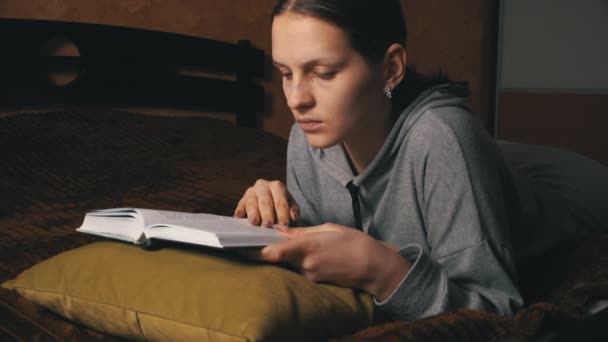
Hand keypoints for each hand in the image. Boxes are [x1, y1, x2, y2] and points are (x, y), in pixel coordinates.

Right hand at [234, 179, 299, 226]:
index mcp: (277, 186)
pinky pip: (241, 205)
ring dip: (253, 213)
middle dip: (267, 214)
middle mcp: (263, 186)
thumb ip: (292, 210)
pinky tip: (239, 216)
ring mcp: (251, 192)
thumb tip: (293, 217)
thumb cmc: (281, 204)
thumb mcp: (290, 204)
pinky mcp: (242, 199)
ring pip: (252, 203)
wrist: (269, 199)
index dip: (283, 214)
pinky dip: (240, 211)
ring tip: (254, 222)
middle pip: (266, 202)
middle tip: (268, 224)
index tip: (284, 225)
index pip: (281, 201)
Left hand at [245, 223, 411, 300]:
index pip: (273, 252)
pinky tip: (297, 252)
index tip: (237, 246)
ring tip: (272, 241)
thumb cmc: (354, 242)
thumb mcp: (328, 229)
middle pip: (276, 259)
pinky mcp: (316, 280)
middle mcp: (306, 264)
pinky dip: (293, 260)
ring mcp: (311, 275)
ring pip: (287, 264)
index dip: (252, 251)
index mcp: (308, 247)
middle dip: (261, 251)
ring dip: (279, 255)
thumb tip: (280, 230)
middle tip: (245, 242)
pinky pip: (298, 268)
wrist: (374, 267)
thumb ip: (301, 232)